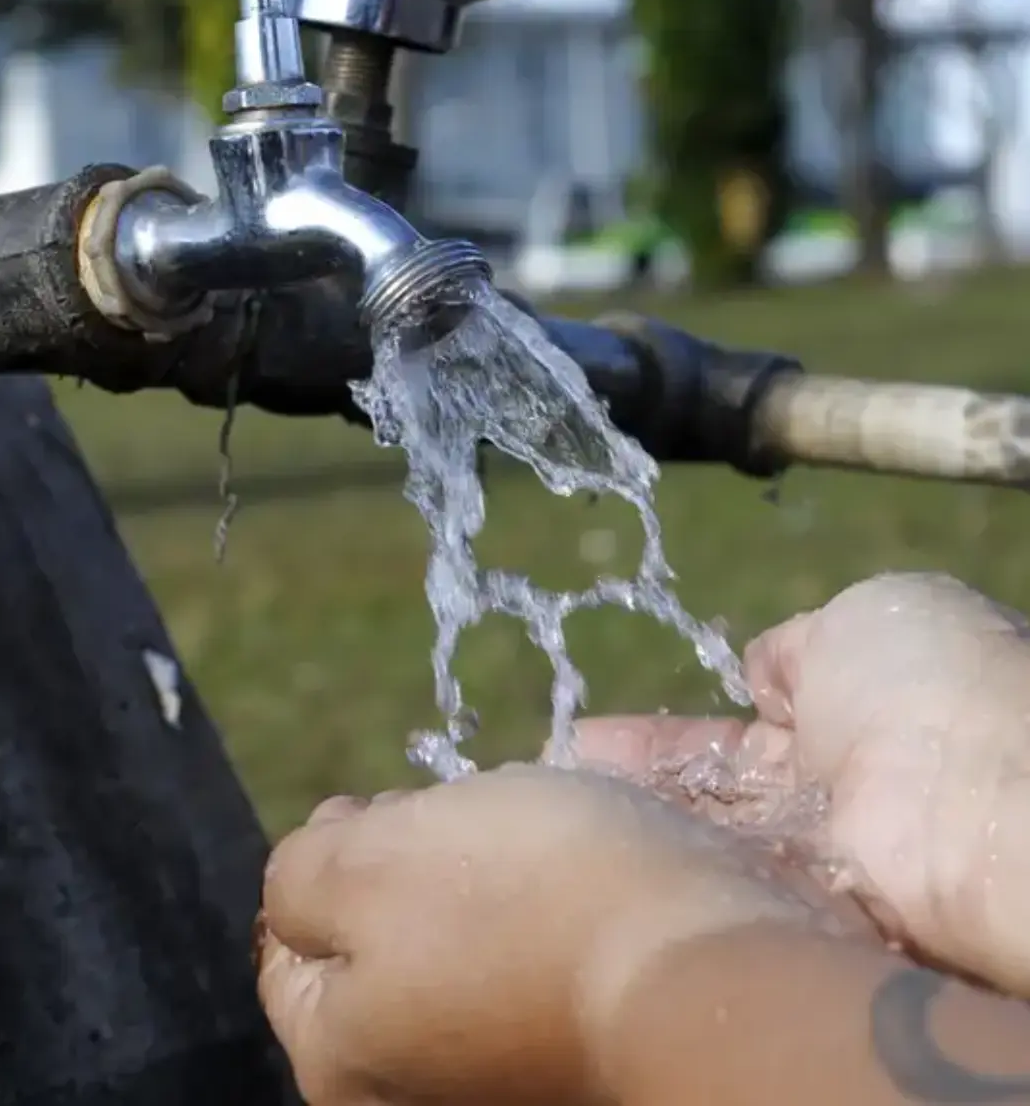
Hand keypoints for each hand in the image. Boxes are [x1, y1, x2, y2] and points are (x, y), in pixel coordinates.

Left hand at [256, 765, 868, 1105]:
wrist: (706, 964)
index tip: (377, 805)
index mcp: (342, 1063)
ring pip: (457, 951)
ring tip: (522, 836)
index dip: (326, 857)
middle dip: (405, 868)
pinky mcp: (575, 1056)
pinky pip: (529, 969)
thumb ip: (299, 873)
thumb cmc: (522, 900)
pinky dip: (539, 917)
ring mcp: (501, 1081)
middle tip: (455, 816)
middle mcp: (415, 1095)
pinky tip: (573, 878)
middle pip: (377, 951)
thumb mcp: (368, 862)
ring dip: (477, 884)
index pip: (289, 951)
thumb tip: (308, 871)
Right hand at [569, 572, 1029, 994]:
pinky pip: (721, 881)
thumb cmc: (926, 685)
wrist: (980, 801)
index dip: (670, 736)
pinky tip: (589, 845)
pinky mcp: (804, 912)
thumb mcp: (863, 619)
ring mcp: (816, 858)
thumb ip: (799, 647)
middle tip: (557, 769)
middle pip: (714, 791)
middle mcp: (833, 793)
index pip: (744, 729)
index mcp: (854, 712)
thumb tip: (761, 673)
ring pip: (708, 836)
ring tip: (552, 802)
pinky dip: (657, 864)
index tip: (594, 733)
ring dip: (634, 819)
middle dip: (637, 780)